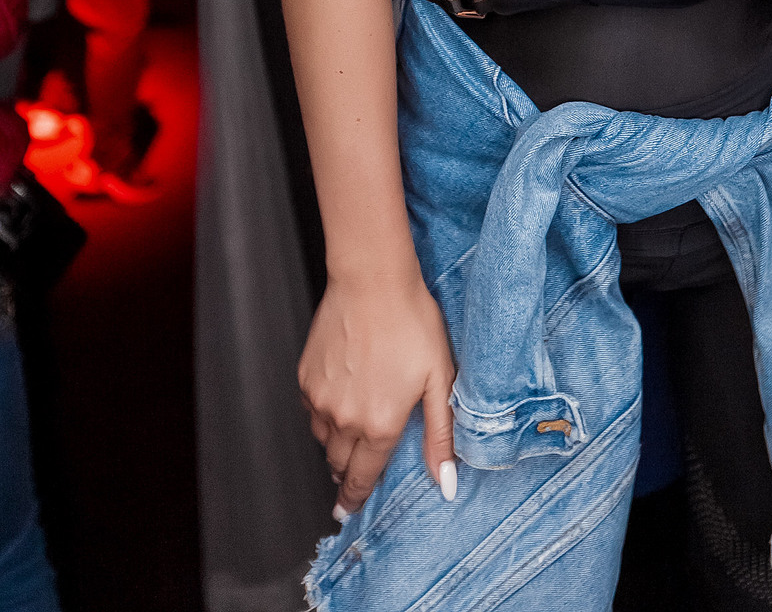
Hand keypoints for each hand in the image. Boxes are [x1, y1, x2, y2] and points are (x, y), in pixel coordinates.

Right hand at [299, 263, 456, 516]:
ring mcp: (320, 399)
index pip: (362, 479)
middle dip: (348, 470)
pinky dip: (324, 414)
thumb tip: (447, 483)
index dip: (355, 498)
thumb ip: (441, 436)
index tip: (348, 510)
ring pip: (323, 439)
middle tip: (356, 471)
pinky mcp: (305, 378)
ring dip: (337, 443)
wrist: (372, 280)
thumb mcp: (439, 379)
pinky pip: (312, 411)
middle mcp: (344, 419)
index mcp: (379, 425)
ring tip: (353, 431)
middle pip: (339, 463)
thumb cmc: (410, 322)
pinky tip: (341, 397)